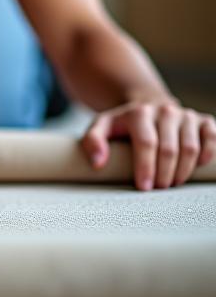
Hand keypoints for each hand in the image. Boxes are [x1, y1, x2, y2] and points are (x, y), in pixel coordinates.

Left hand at [81, 101, 215, 189]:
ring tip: (171, 183)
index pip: (146, 143)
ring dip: (182, 171)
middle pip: (169, 149)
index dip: (146, 167)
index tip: (144, 187)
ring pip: (190, 148)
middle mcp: (164, 111)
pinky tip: (197, 166)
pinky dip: (207, 154)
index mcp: (139, 113)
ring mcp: (185, 115)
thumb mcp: (101, 127)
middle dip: (163, 174)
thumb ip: (92, 141)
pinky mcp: (202, 120)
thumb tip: (98, 163)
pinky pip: (211, 138)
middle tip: (158, 189)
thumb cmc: (123, 124)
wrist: (147, 107)